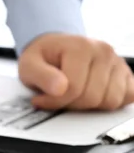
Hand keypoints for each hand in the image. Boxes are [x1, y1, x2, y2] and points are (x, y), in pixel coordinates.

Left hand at [18, 33, 133, 109]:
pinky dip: (110, 103)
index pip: (73, 88)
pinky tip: (92, 95)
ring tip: (73, 94)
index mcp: (80, 47)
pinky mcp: (127, 74)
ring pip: (110, 101)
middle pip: (92, 97)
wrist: (55, 47)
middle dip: (71, 104)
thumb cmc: (44, 56)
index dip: (54, 101)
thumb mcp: (29, 64)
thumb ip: (40, 76)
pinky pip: (127, 98)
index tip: (40, 99)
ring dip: (89, 105)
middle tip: (56, 96)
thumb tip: (58, 88)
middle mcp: (103, 52)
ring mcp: (118, 63)